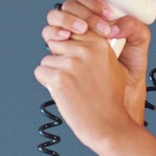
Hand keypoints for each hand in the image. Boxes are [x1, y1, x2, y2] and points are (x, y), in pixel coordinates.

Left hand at [41, 0, 152, 120]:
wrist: (108, 125)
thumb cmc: (111, 100)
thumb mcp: (115, 66)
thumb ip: (97, 49)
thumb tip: (73, 38)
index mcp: (100, 44)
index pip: (73, 30)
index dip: (70, 42)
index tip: (73, 54)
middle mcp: (85, 50)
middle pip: (57, 42)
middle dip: (60, 57)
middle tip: (74, 77)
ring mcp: (70, 63)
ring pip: (48, 58)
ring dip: (54, 72)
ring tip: (72, 87)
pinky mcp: (58, 78)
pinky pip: (41, 72)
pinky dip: (48, 84)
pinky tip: (64, 93)